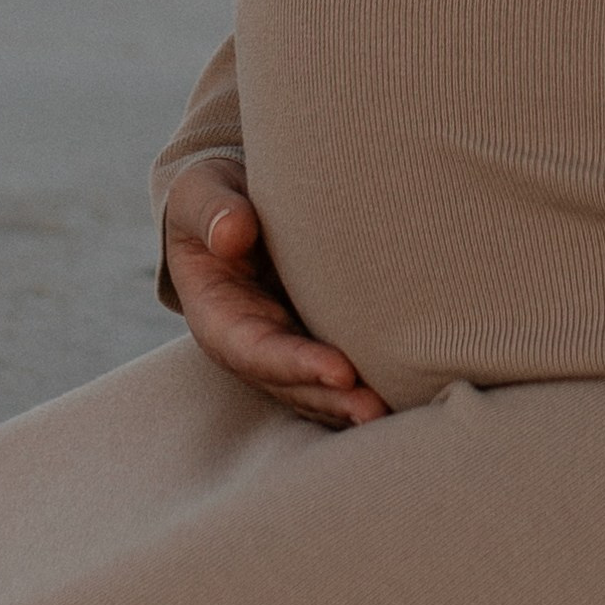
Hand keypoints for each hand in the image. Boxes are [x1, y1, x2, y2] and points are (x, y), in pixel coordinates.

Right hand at [163, 157, 387, 427]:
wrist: (229, 206)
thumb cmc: (212, 198)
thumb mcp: (199, 194)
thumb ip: (211, 211)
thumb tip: (231, 234)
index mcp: (218, 315)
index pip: (254, 349)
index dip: (294, 364)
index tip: (340, 370)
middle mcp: (251, 344)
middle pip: (290, 384)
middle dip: (331, 399)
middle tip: (376, 409)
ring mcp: (285, 347)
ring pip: (317, 390)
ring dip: (351, 404)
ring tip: (394, 410)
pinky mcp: (314, 340)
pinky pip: (339, 375)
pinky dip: (364, 387)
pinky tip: (405, 395)